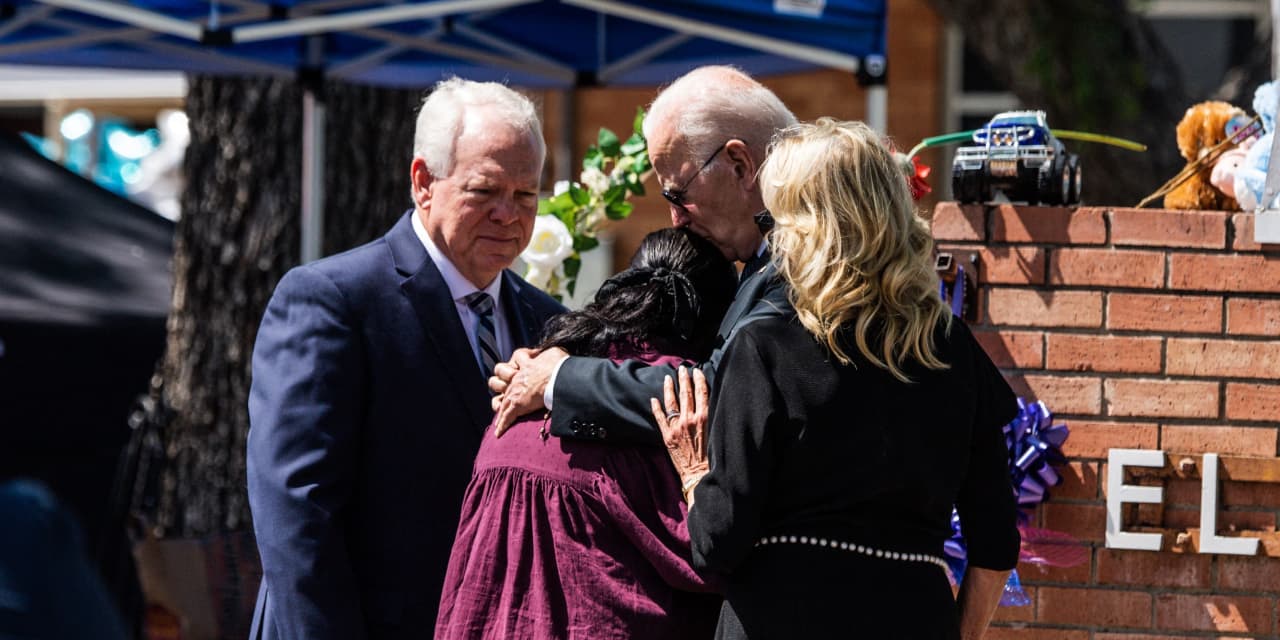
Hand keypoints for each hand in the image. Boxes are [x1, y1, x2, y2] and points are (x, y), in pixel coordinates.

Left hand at [492, 347, 567, 436]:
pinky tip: (498, 433)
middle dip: (501, 380)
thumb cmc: (559, 365)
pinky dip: (502, 425)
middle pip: (499, 375)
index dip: (520, 359)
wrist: (558, 379)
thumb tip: (552, 354)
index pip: (518, 356)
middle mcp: (517, 377)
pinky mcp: (518, 405)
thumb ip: (550, 353)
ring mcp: (515, 391)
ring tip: (499, 415)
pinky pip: (506, 416)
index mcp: (526, 363)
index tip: (525, 363)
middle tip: (506, 388)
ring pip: (501, 399)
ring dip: (500, 407)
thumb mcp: (555, 352)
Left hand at [650, 366, 709, 489]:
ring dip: (670, 388)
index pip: (701, 393)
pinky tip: (654, 399)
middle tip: (682, 369)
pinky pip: (659, 418)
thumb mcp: (716, 433)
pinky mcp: (667, 435)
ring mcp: (677, 426)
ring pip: (672, 402)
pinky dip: (656, 408)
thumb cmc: (711, 456)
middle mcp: (689, 419)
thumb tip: (707, 404)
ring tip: (668, 377)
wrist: (698, 474)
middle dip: (684, 379)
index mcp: (704, 417)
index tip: (696, 371)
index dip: (699, 380)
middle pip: (686, 394)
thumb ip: (710, 418)